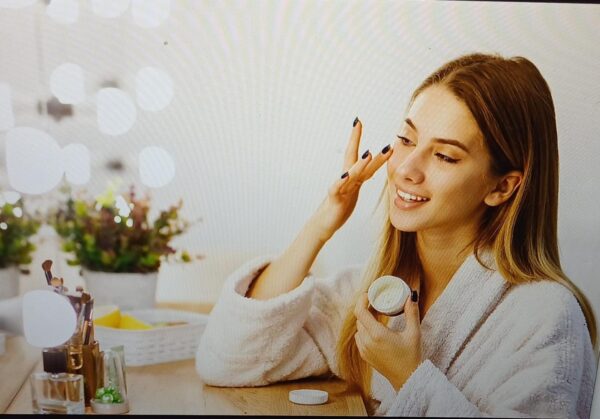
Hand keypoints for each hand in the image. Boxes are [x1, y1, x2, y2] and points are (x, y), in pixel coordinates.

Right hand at [311, 118, 392, 240]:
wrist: (324, 223)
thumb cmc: (340, 205)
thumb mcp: (354, 188)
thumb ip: (361, 176)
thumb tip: (370, 163)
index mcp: (351, 176)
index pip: (355, 154)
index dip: (356, 138)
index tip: (358, 121)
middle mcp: (345, 179)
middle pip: (352, 158)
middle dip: (354, 140)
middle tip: (358, 123)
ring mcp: (340, 189)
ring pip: (350, 175)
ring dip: (359, 164)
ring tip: (369, 153)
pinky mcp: (336, 200)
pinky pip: (337, 190)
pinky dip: (341, 182)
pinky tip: (345, 175)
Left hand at [353, 291, 421, 391]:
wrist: (407, 379)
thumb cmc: (411, 356)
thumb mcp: (414, 333)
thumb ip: (412, 313)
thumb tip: (411, 296)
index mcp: (377, 334)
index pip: (360, 312)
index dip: (361, 301)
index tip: (367, 295)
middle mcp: (367, 342)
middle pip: (359, 319)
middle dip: (365, 309)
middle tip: (375, 303)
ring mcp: (364, 350)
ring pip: (358, 329)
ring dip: (364, 320)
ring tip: (375, 315)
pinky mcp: (365, 356)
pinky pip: (359, 338)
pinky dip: (364, 331)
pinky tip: (374, 329)